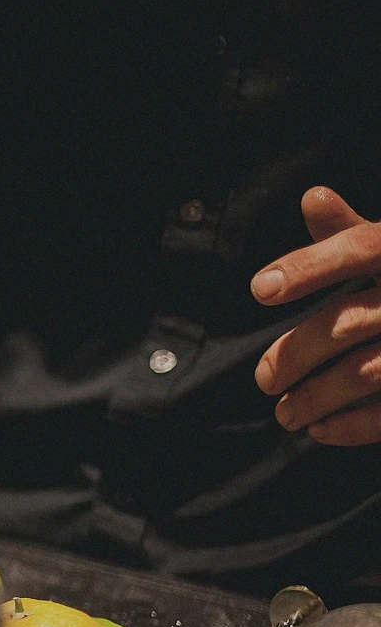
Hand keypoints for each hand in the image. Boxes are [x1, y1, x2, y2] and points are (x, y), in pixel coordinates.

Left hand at [254, 186, 380, 444]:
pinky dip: (354, 425)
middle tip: (263, 379)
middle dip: (298, 352)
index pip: (363, 246)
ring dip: (317, 396)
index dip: (310, 266)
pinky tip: (320, 430)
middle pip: (351, 319)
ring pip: (367, 371)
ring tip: (284, 413)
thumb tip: (312, 197)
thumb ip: (353, 231)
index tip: (258, 289)